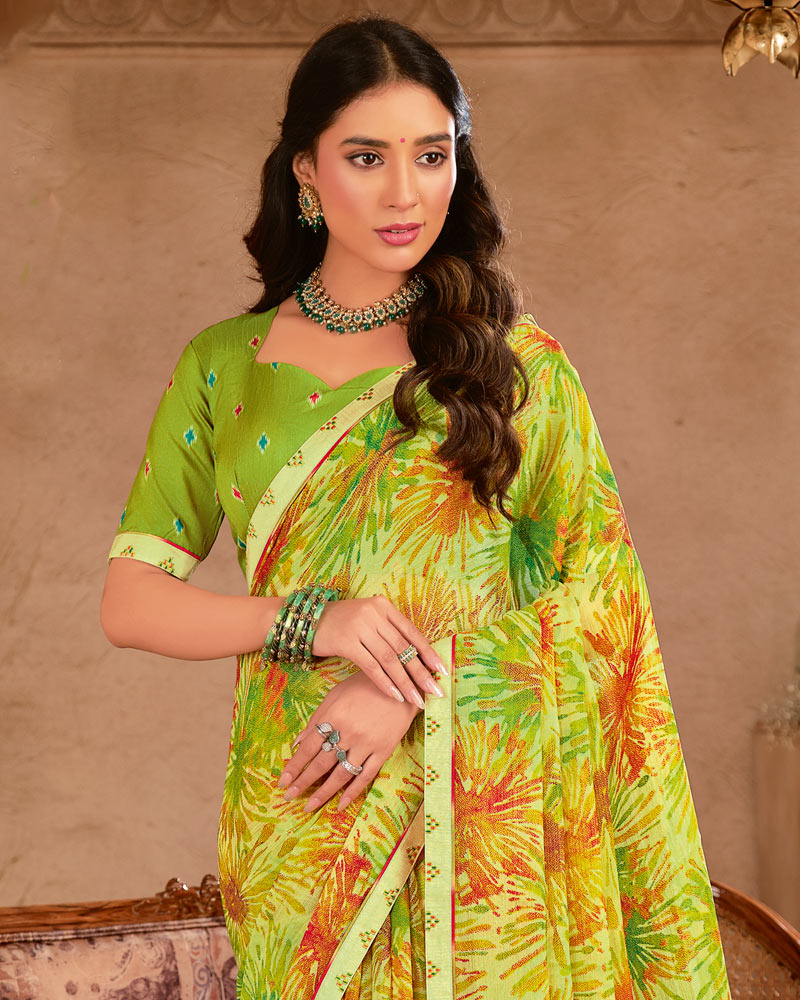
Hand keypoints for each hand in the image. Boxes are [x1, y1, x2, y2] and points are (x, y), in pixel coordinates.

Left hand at [277, 672, 421, 813]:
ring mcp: (366, 743)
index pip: (308, 748)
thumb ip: (316, 719)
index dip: (294, 766)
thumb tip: (297, 743)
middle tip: (289, 796)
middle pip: (320, 764)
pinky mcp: (383, 750)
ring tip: (309, 806)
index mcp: (333, 716)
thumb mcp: (335, 696)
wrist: (401, 681)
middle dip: (302, 782)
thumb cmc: (363, 686)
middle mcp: (347, 732)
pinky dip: (352, 792)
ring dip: (323, 793)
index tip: (282, 781)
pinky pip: (365, 776)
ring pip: (341, 774)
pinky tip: (340, 805)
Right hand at [311, 595, 446, 707]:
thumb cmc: (342, 624)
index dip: (428, 652)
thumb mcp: (368, 619)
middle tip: (436, 691)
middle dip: (421, 672)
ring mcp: (360, 627)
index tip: (442, 670)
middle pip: (403, 648)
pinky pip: (371, 666)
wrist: (306, 620)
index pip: (411, 632)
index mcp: (384, 606)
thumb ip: (388, 632)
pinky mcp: (346, 642)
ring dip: (405, 682)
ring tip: (417, 699)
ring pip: (389, 659)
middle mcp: (374, 614)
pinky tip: (395, 696)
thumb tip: (415, 659)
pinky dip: (385, 682)